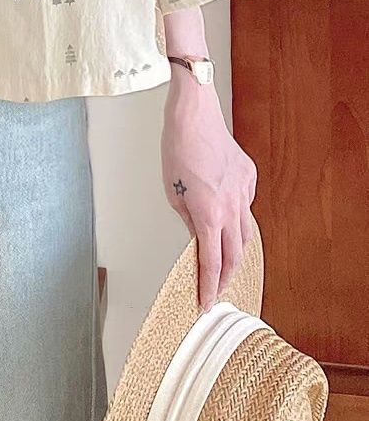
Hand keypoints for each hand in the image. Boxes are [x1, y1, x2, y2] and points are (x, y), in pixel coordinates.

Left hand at [162, 70, 256, 310]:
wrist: (194, 118)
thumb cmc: (176, 149)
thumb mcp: (171, 192)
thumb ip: (187, 219)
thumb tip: (198, 237)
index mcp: (208, 214)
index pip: (212, 262)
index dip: (209, 286)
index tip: (207, 302)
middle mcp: (232, 207)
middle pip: (235, 254)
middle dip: (226, 276)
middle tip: (217, 289)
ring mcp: (244, 192)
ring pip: (245, 231)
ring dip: (234, 248)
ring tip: (223, 258)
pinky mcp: (249, 178)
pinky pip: (245, 204)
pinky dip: (235, 213)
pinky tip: (223, 208)